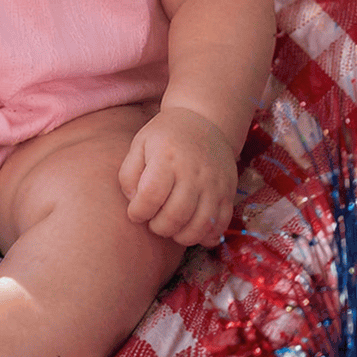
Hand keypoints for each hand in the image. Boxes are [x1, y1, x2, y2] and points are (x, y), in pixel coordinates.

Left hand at [118, 107, 237, 247]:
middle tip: (152, 221)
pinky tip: (191, 229)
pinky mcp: (228, 192)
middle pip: (175, 216)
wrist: (204, 120)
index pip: (150, 196)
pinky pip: (220, 225)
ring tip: (170, 226)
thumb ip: (128, 174)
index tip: (135, 212)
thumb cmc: (165, 136)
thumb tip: (133, 203)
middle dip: (158, 227)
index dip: (138, 212)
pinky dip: (205, 236)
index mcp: (167, 156)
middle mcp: (194, 171)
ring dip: (180, 236)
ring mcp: (214, 184)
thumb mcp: (139, 144)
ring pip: (199, 226)